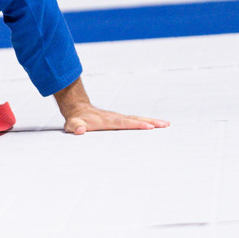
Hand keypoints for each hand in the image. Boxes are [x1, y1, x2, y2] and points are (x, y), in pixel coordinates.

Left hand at [53, 77, 169, 134]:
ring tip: (166, 124)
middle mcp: (115, 117)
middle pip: (135, 119)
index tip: (149, 127)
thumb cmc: (76, 120)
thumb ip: (75, 127)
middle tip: (165, 124)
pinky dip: (146, 122)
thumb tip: (79, 130)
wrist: (78, 109)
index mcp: (107, 121)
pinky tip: (156, 125)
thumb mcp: (72, 125)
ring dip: (151, 121)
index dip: (135, 125)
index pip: (123, 123)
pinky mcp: (120, 119)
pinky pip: (135, 120)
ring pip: (137, 119)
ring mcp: (118, 117)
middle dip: (150, 122)